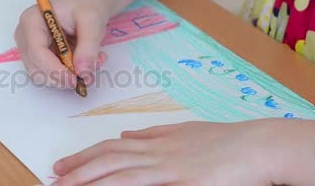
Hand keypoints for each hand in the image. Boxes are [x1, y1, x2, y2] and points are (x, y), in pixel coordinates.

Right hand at [14, 0, 112, 87]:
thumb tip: (83, 73)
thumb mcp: (93, 20)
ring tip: (93, 61)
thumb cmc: (88, 3)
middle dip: (63, 76)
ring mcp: (31, 47)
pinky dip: (69, 73)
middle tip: (90, 72)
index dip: (55, 70)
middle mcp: (26, 35)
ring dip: (68, 76)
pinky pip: (52, 74)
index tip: (77, 79)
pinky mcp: (41, 56)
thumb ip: (88, 47)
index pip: (36, 52)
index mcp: (32, 20)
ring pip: (44, 75)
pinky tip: (86, 60)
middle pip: (36, 68)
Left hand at [52, 119, 314, 185]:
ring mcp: (166, 163)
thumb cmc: (229, 143)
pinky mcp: (179, 177)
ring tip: (64, 185)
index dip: (86, 156)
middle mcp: (156, 149)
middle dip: (78, 168)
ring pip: (117, 169)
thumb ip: (156, 135)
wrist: (259, 144)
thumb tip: (127, 136)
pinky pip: (138, 182)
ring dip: (88, 177)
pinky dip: (116, 185)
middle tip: (54, 177)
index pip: (112, 147)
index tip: (66, 165)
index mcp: (158, 139)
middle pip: (108, 157)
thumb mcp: (188, 134)